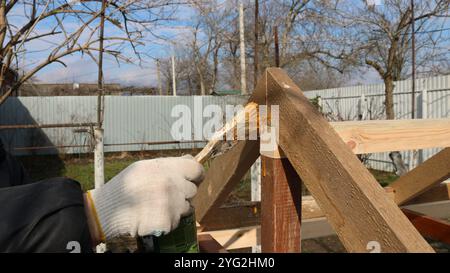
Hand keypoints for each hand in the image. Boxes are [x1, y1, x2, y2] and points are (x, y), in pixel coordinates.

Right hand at [86, 155, 203, 240]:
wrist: (105, 213)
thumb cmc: (124, 188)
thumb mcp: (144, 167)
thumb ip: (169, 165)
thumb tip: (191, 161)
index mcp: (165, 167)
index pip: (196, 169)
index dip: (195, 175)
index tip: (192, 179)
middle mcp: (170, 184)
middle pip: (192, 190)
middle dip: (182, 193)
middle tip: (164, 196)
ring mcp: (170, 204)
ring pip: (187, 207)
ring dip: (176, 208)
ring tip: (156, 206)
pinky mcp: (167, 221)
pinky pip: (177, 221)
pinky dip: (168, 221)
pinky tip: (153, 217)